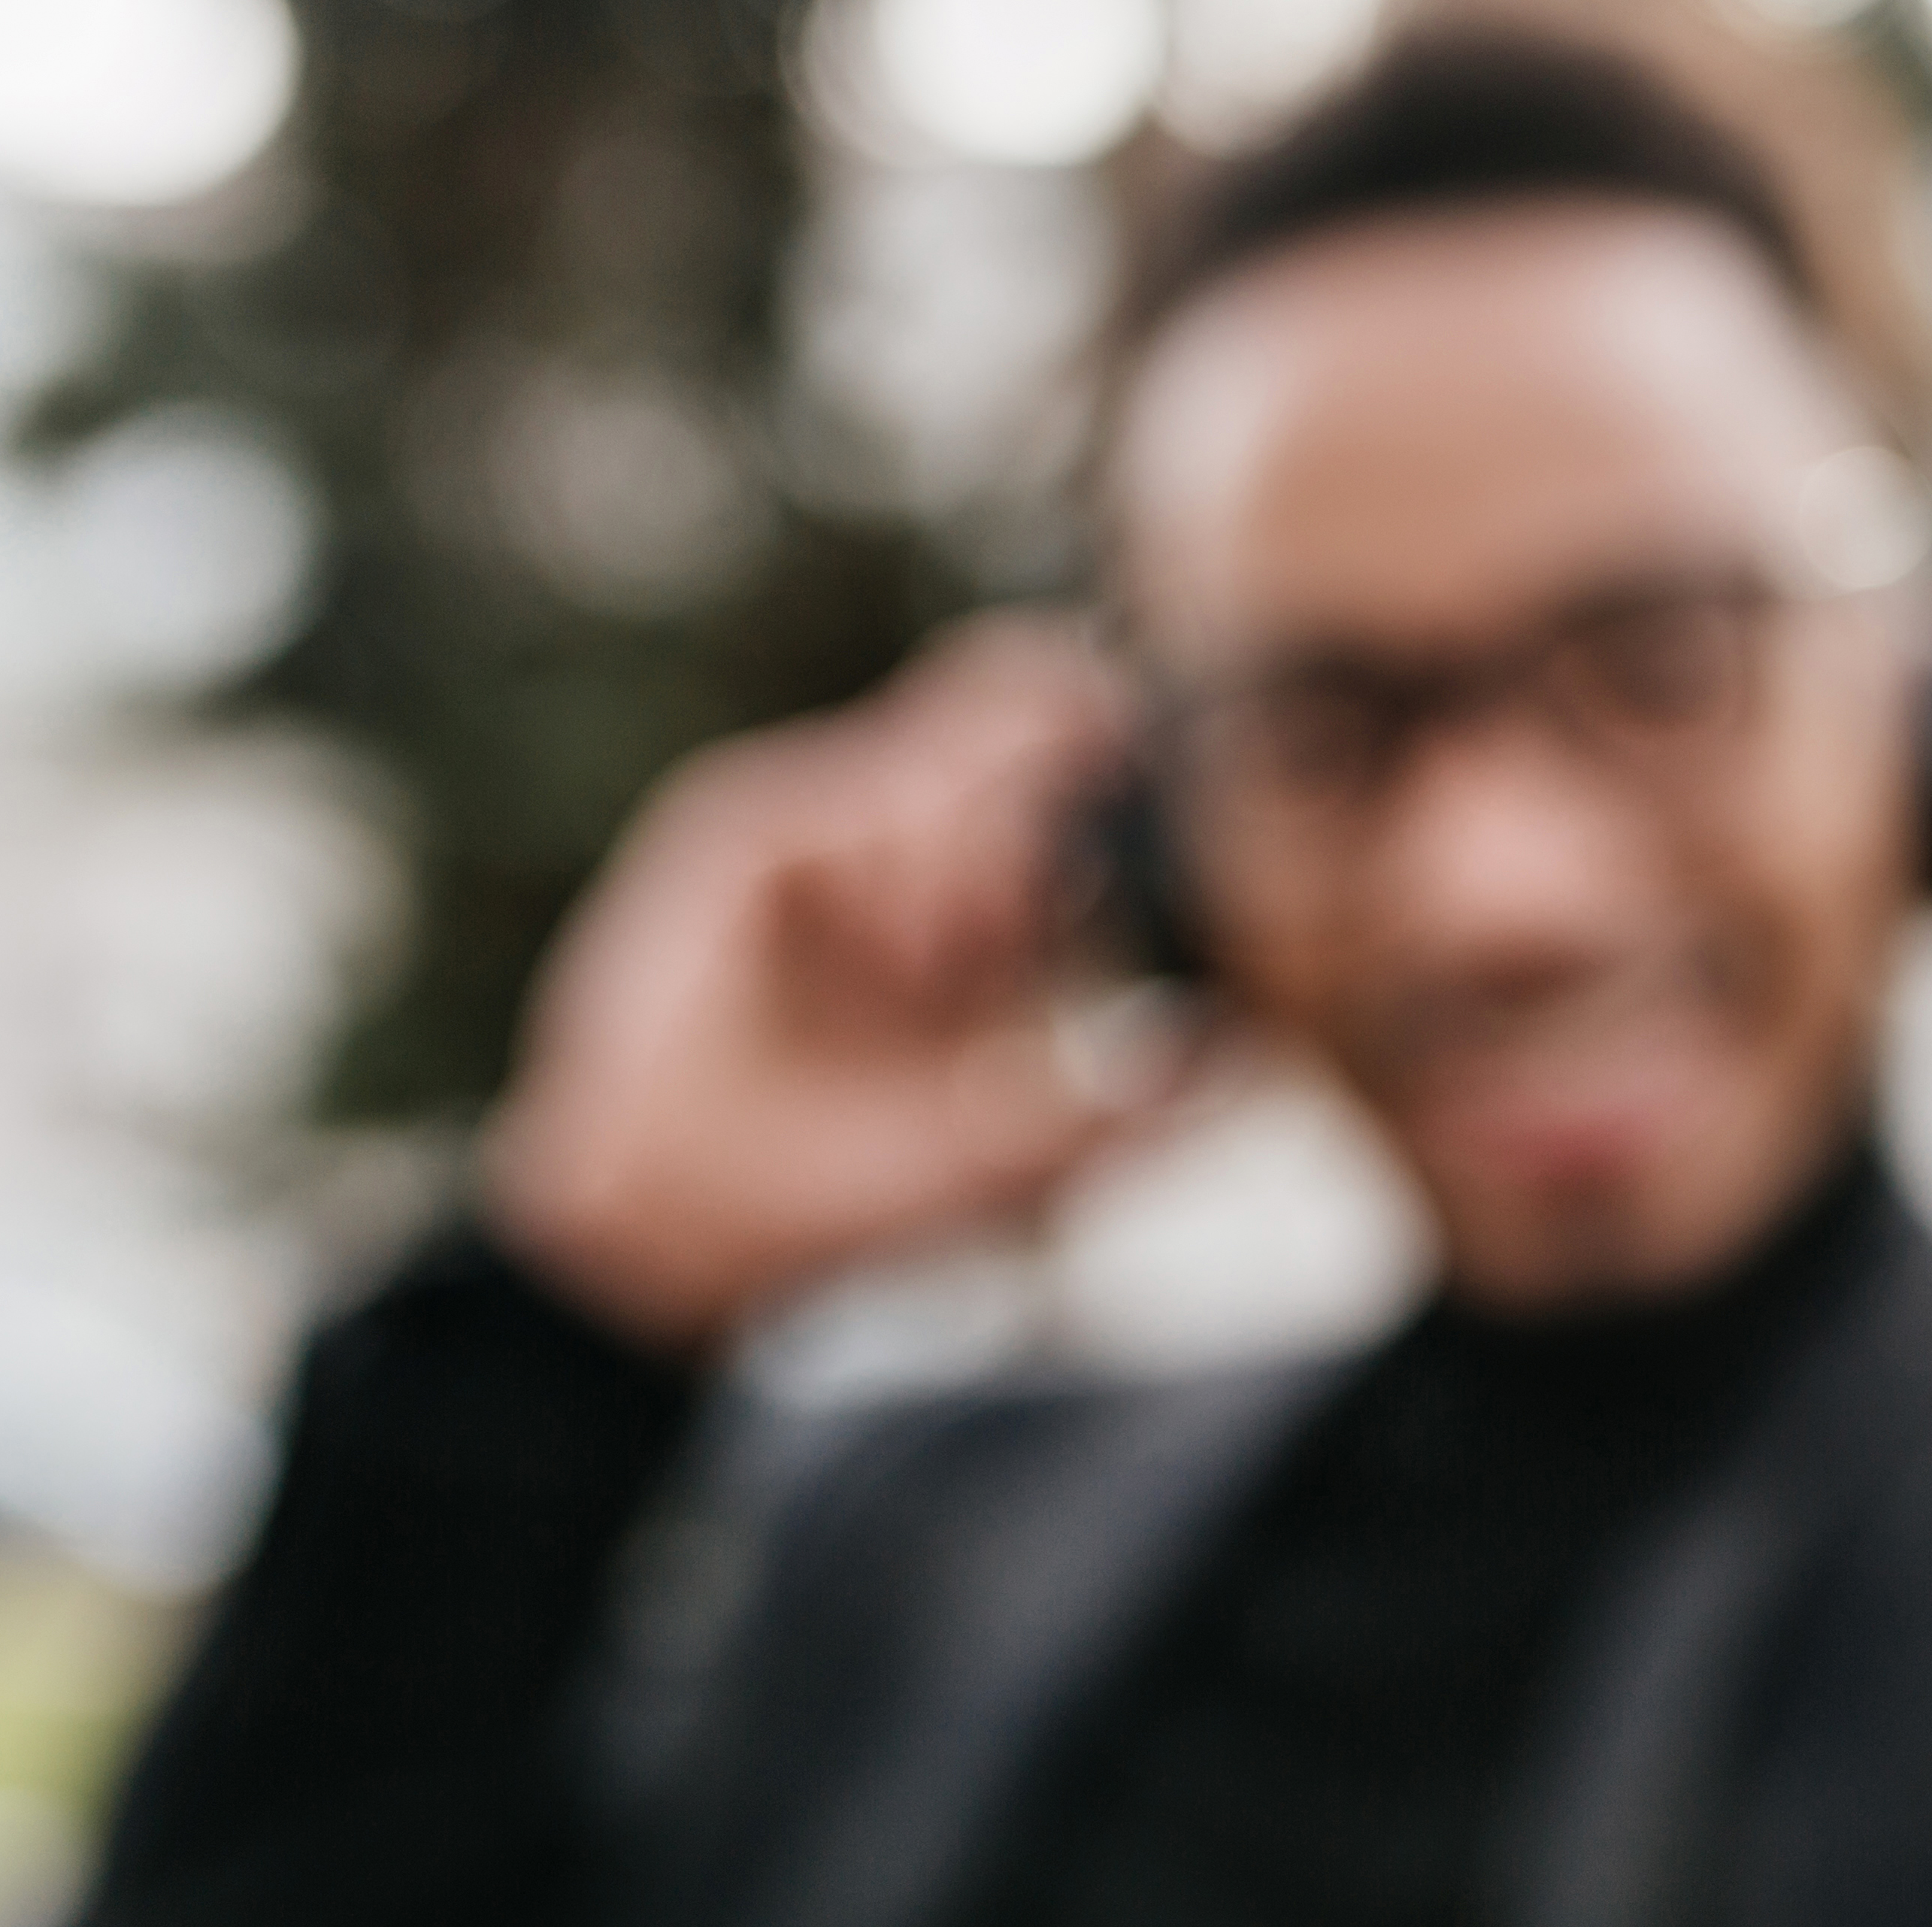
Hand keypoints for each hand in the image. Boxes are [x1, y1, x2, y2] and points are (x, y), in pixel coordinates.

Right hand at [484, 615, 1206, 1350]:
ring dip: (983, 848)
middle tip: (1055, 885)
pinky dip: (906, 871)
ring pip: (957, 743)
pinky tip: (896, 964)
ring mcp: (837, 829)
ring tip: (946, 969)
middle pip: (1024, 702)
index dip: (1127, 762)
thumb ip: (1129, 1110)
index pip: (1078, 767)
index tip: (1173, 794)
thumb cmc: (845, 1191)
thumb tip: (1243, 1055)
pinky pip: (867, 797)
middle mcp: (920, 852)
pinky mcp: (754, 829)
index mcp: (997, 910)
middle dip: (1067, 759)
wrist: (688, 1218)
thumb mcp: (1018, 1152)